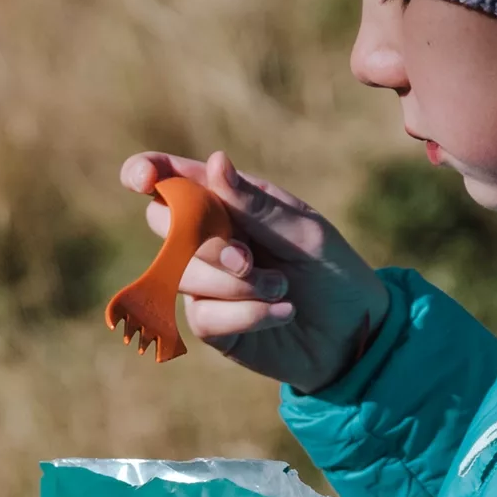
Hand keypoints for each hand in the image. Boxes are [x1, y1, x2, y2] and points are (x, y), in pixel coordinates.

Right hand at [120, 149, 393, 394]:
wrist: (355, 335)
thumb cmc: (333, 272)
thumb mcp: (303, 232)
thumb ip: (255, 204)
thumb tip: (214, 162)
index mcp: (229, 202)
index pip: (172, 180)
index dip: (146, 173)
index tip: (142, 180)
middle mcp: (208, 238)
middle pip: (163, 224)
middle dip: (202, 241)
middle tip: (247, 260)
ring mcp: (204, 283)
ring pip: (182, 274)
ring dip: (237, 285)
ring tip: (283, 289)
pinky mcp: (211, 324)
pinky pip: (204, 316)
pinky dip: (248, 314)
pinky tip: (283, 312)